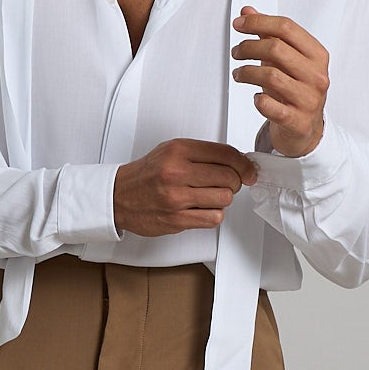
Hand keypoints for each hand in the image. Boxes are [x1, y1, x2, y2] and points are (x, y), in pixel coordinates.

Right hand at [112, 138, 257, 236]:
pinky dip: (214, 214)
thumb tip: (237, 161)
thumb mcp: (171, 151)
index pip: (226, 154)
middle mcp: (177, 172)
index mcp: (178, 151)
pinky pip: (214, 218)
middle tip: (227, 184)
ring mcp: (177, 197)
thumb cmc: (147, 174)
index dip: (244, 164)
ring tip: (210, 197)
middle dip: (234, 182)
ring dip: (222, 199)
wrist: (119, 197)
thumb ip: (202, 154)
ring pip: (224, 198)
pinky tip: (203, 209)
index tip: (249, 171)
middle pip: (230, 177)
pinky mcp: (177, 219)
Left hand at [231, 5, 329, 156]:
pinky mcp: (298, 121)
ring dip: (247, 72)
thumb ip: (268, 35)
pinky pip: (270, 106)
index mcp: (317, 55)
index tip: (239, 24)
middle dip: (249, 47)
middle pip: (276, 49)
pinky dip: (258, 100)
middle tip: (236, 52)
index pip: (286, 28)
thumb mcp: (286, 60)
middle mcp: (317, 75)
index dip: (258, 22)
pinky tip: (256, 98)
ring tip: (238, 74)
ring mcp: (309, 99)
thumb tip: (247, 12)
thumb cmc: (295, 91)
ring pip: (270, 76)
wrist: (306, 130)